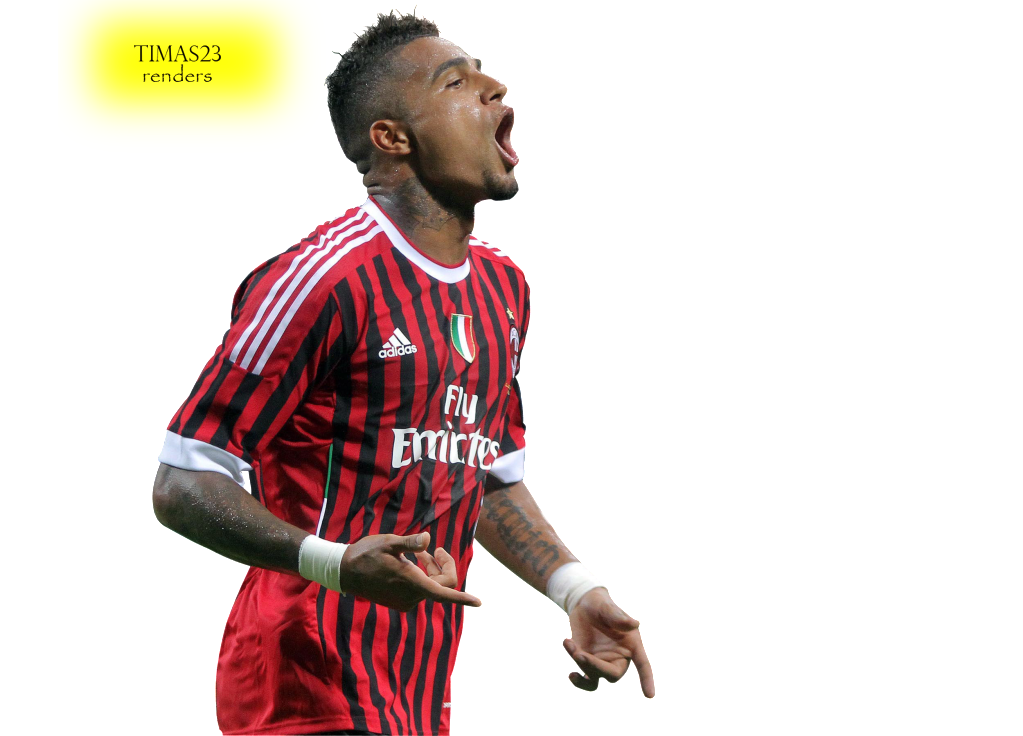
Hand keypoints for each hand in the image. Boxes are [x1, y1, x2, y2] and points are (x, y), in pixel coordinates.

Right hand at [337, 532, 481, 611]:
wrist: (344, 571)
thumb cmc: (366, 554)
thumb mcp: (389, 543)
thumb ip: (410, 543)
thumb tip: (427, 539)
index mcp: (413, 584)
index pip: (445, 592)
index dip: (463, 597)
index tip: (478, 601)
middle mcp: (411, 597)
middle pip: (441, 584)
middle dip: (442, 565)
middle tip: (434, 548)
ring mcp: (405, 602)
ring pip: (431, 587)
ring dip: (430, 569)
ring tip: (420, 553)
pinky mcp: (399, 602)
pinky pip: (420, 590)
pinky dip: (421, 576)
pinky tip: (410, 563)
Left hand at [562, 587, 655, 697]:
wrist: (584, 605)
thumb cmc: (601, 604)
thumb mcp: (608, 607)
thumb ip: (619, 616)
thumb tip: (634, 623)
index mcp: (631, 645)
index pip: (643, 664)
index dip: (647, 679)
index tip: (650, 695)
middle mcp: (618, 657)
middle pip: (613, 674)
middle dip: (595, 667)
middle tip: (578, 654)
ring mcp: (602, 662)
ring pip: (596, 678)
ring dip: (583, 668)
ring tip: (571, 647)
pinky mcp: (587, 663)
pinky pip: (585, 679)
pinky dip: (578, 680)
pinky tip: (571, 675)